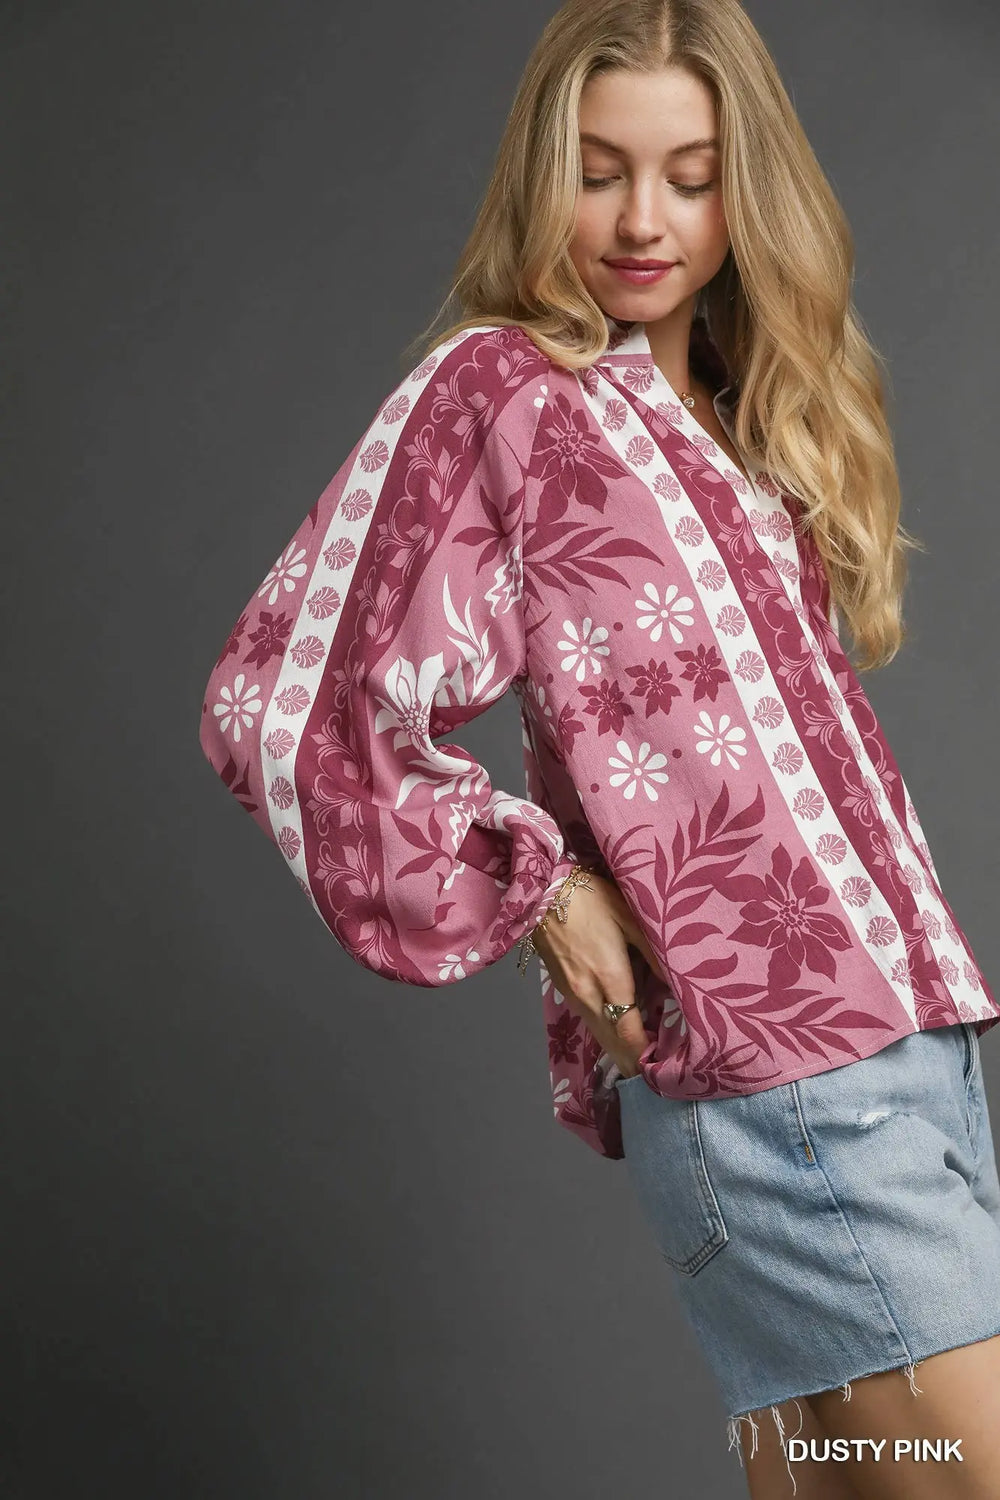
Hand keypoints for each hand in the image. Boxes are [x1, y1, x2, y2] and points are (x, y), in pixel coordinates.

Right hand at [532, 872, 667, 1079]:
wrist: (543, 891)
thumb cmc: (590, 898)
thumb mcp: (630, 919)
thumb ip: (653, 954)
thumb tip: (675, 984)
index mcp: (610, 978)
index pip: (630, 1030)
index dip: (645, 1052)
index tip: (663, 1068)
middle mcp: (589, 994)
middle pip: (612, 1041)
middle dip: (632, 1062)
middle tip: (655, 1078)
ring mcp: (573, 994)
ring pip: (598, 1034)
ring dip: (618, 1052)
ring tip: (639, 1067)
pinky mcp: (564, 988)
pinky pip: (588, 1021)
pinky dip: (605, 1035)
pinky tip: (616, 1039)